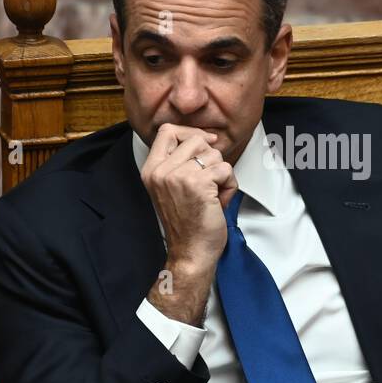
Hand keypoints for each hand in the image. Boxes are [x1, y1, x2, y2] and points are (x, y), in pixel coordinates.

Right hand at [140, 123, 238, 271]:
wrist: (190, 251)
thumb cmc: (186, 223)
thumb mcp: (171, 187)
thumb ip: (180, 162)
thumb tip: (206, 138)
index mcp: (151, 170)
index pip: (167, 131)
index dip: (191, 132)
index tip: (206, 143)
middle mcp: (160, 171)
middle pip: (196, 139)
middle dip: (211, 158)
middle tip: (209, 182)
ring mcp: (177, 176)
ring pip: (214, 154)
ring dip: (221, 174)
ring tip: (213, 195)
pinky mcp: (197, 184)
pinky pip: (225, 169)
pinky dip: (230, 185)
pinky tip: (219, 201)